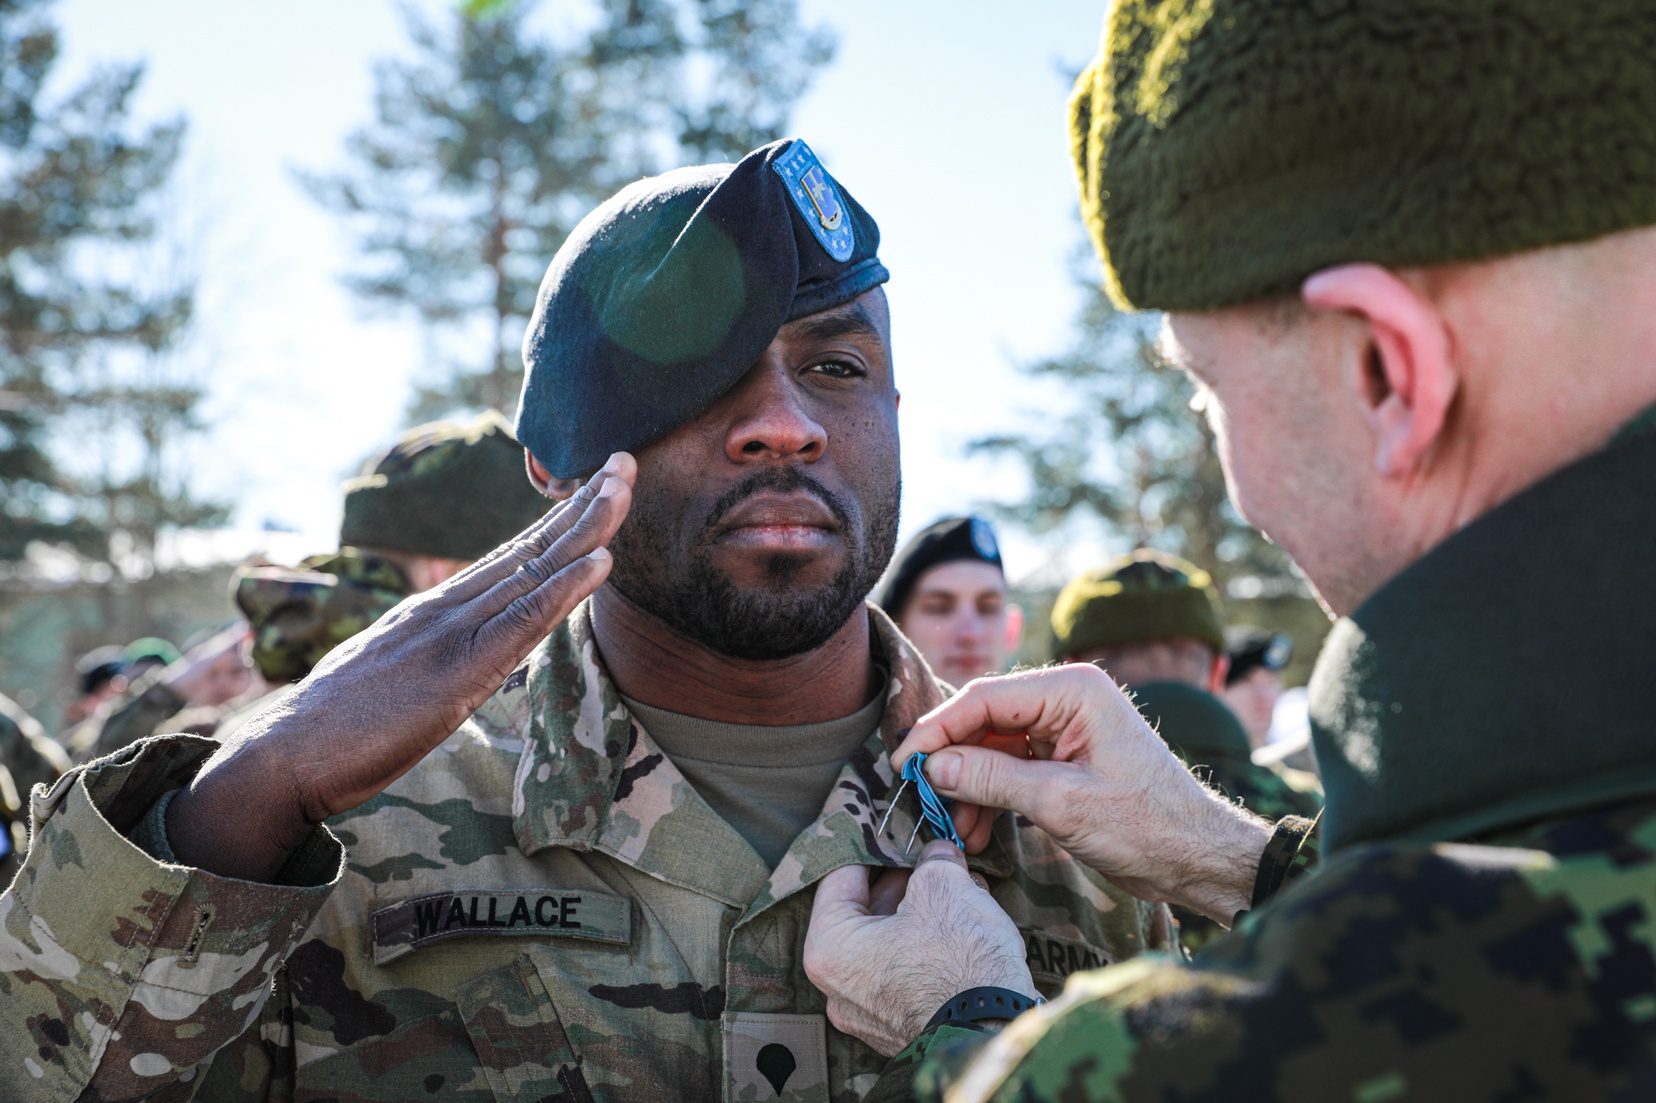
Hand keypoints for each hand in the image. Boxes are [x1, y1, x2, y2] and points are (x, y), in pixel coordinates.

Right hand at [167, 454, 635, 880]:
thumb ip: (429, 653)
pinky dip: (566, 589)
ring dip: (586, 529)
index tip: (596, 488)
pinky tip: (601, 561)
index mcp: (435, 610)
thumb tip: (453, 654)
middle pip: (528, 550)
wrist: (286, 756)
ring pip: (533, 572)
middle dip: (581, 507)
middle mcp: (447, 608)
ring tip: (623, 489)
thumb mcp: (395, 674)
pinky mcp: (458, 672)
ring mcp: (452, 634)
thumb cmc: (336, 726)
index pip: (509, 558)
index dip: (556, 523)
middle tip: (625, 462)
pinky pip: (523, 624)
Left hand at [805, 841, 1034, 1056]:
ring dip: (919, 912)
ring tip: (957, 884)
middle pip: (863, 913)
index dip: (869, 844)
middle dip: (902, 881)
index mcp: (829, 948)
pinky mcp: (900, 1028)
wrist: (996, 1032)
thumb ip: (932, 861)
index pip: (839, 877)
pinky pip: (906, 973)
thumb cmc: (958, 959)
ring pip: (888, 943)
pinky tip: (962, 921)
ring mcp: (867, 1015)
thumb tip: (937, 853)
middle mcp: (837, 988)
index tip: (888, 825)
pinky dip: (927, 946)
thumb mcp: (944, 887)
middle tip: (929, 855)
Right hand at [896, 665, 1269, 924]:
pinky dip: (990, 800)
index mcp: (1074, 690)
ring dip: (968, 789)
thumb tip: (933, 767)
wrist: (1198, 858)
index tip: (903, 763)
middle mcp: (1067, 700)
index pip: (985, 698)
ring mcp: (1065, 730)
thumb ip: (992, 779)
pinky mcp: (1064, 761)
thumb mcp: (1061, 803)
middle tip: (920, 799)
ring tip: (952, 829)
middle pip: (984, 722)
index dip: (937, 730)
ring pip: (992, 750)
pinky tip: (975, 833)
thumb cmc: (1148, 825)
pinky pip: (1011, 771)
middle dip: (952, 764)